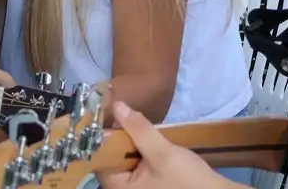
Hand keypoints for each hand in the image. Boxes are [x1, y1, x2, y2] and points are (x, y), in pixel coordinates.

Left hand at [98, 103, 238, 188]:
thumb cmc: (187, 179)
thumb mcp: (162, 152)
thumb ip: (139, 129)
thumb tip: (117, 106)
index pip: (100, 160)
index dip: (103, 137)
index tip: (108, 115)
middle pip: (111, 159)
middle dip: (119, 139)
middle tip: (125, 115)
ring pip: (124, 161)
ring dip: (130, 143)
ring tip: (135, 123)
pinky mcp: (147, 185)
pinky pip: (135, 165)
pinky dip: (139, 152)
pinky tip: (146, 138)